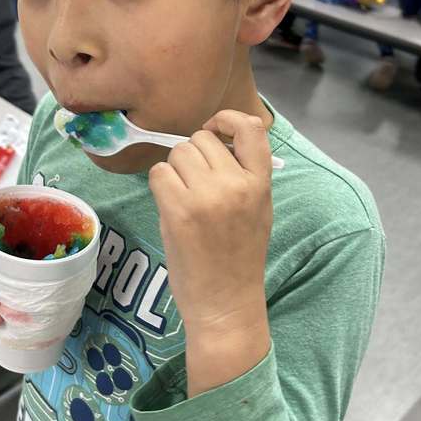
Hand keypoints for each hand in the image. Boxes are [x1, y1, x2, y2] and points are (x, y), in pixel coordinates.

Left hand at [148, 110, 272, 341]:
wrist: (226, 302)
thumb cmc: (238, 258)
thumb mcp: (259, 210)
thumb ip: (244, 174)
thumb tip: (217, 139)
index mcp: (261, 183)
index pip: (251, 127)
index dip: (227, 119)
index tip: (215, 128)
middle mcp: (236, 184)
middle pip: (200, 139)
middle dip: (193, 157)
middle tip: (196, 187)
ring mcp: (206, 197)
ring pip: (177, 153)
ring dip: (175, 171)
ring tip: (184, 200)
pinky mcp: (178, 211)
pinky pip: (159, 173)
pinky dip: (160, 186)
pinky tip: (171, 207)